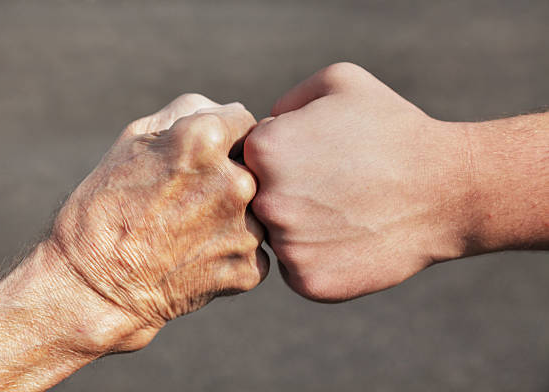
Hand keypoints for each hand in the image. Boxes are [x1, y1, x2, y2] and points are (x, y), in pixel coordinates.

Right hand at [49, 93, 267, 351]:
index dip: (223, 136)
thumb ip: (190, 111)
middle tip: (196, 197)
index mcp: (206, 140)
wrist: (94, 287)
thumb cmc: (106, 206)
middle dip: (233, 173)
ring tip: (194, 229)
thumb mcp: (135, 139)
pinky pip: (256, 248)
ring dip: (237, 214)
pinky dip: (234, 250)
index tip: (204, 156)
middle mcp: (236, 182)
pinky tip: (199, 256)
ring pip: (260, 207)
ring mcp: (247, 229)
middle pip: (257, 166)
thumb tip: (228, 112)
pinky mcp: (250, 269)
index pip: (244, 121)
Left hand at [244, 63, 473, 301]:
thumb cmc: (393, 129)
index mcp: (264, 151)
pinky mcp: (308, 282)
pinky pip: (296, 268)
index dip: (281, 155)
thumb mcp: (339, 82)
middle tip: (329, 187)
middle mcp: (266, 202)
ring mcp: (287, 246)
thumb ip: (286, 100)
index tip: (316, 157)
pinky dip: (317, 257)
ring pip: (276, 236)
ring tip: (345, 211)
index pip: (247, 157)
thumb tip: (261, 127)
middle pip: (255, 200)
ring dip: (300, 227)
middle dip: (285, 192)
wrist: (447, 190)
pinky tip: (349, 238)